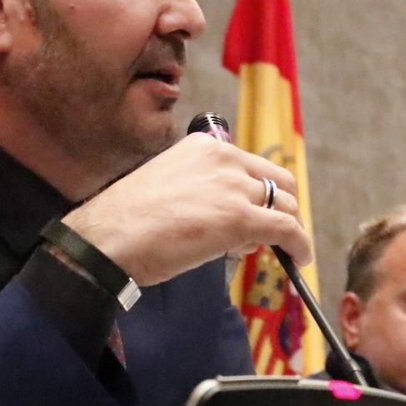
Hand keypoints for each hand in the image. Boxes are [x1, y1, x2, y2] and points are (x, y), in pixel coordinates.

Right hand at [63, 133, 313, 287]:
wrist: (106, 238)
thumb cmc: (125, 221)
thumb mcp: (168, 188)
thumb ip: (202, 192)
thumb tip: (227, 219)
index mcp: (204, 147)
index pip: (251, 166)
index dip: (261, 194)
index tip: (258, 214)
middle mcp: (224, 159)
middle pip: (278, 181)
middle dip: (280, 208)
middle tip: (271, 234)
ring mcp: (233, 187)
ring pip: (286, 205)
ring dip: (286, 230)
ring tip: (276, 252)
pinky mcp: (241, 218)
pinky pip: (288, 229)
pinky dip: (299, 244)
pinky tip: (299, 258)